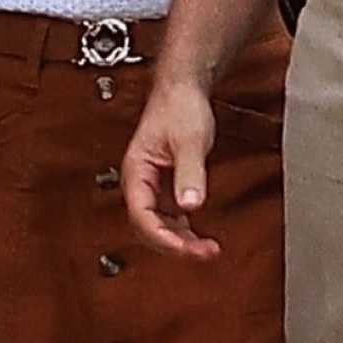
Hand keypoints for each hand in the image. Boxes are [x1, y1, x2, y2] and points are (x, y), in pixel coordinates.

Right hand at [122, 77, 221, 259]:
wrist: (183, 88)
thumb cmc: (179, 106)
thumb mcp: (190, 140)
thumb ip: (190, 173)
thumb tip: (190, 204)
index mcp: (136, 171)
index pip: (142, 216)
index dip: (164, 238)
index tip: (187, 248)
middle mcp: (139, 182)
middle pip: (148, 228)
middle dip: (174, 245)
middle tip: (203, 254)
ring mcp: (151, 185)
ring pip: (158, 226)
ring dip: (180, 242)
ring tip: (206, 250)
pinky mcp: (164, 185)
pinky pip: (168, 217)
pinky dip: (183, 230)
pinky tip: (198, 236)